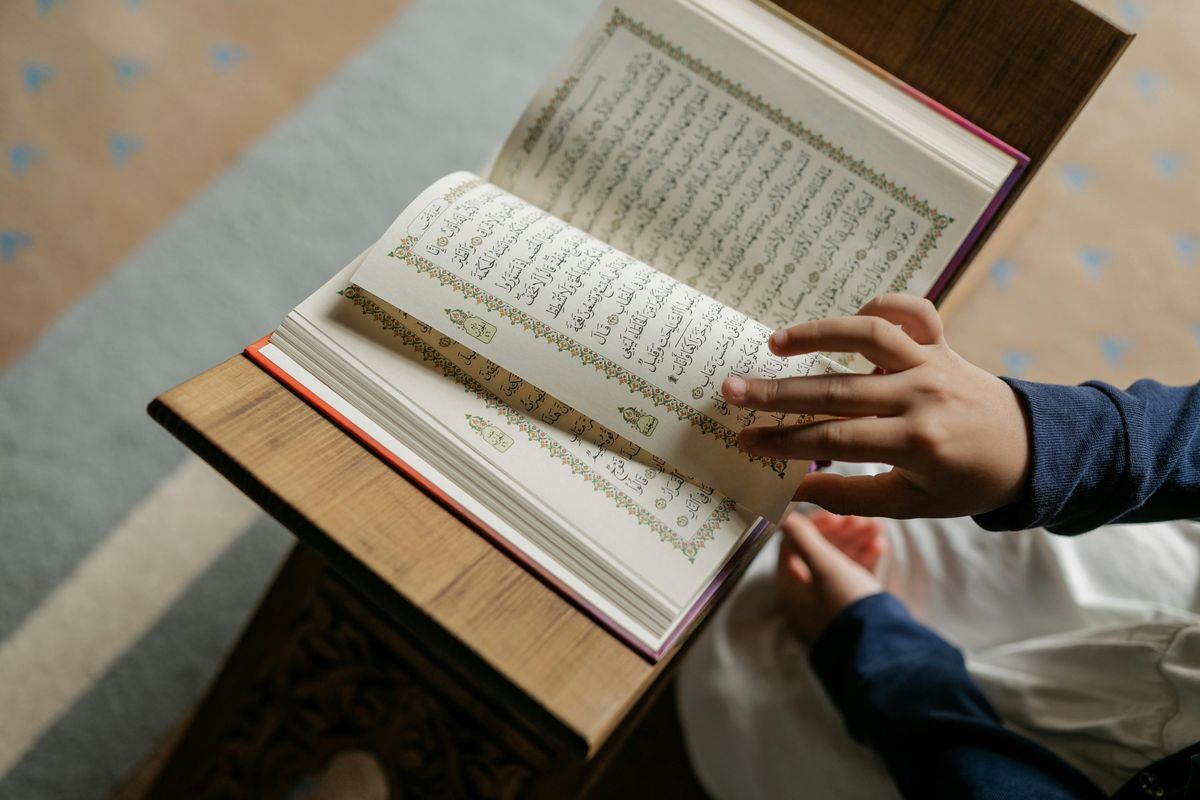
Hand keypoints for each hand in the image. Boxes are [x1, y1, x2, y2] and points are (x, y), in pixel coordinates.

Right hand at [723, 294, 1031, 517]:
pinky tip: (849, 318)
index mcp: (916, 444)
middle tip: (731, 390)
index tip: (745, 439)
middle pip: (837, 390)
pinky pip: (912, 311)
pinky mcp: (943, 344)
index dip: (784, 441)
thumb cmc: (965, 483)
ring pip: (869, 337)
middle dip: (778, 393)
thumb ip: (849, 496)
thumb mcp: (910, 504)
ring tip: (773, 344)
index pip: (834, 439)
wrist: (1031, 451)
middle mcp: (923, 396)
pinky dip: (881, 305)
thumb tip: (791, 492)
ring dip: (818, 334)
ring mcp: (934, 364)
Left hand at [776, 511, 883, 642]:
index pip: (793, 546)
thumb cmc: (846, 604)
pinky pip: (854, 577)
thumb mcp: (824, 566)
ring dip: (856, 541)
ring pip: (839, 562)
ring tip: (877, 526)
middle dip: (840, 532)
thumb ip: (803, 538)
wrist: (880, 645)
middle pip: (818, 552)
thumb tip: (783, 515)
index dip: (813, 526)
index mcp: (791, 588)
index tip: (835, 514)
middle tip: (860, 517)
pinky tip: (880, 545)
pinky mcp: (851, 608)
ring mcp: (829, 603)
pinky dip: (865, 559)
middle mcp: (806, 597)